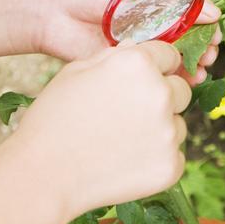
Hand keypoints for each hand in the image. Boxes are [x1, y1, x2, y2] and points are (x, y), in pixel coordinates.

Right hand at [11, 41, 190, 215]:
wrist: (44, 175)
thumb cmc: (53, 118)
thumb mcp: (75, 71)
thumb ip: (113, 56)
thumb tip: (136, 48)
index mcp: (138, 64)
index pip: (169, 55)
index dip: (156, 66)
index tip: (144, 80)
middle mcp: (160, 94)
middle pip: (180, 90)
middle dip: (161, 97)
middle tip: (129, 114)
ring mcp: (169, 133)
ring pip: (177, 124)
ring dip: (159, 130)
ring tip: (120, 141)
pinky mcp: (171, 166)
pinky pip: (174, 156)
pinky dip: (156, 159)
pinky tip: (124, 162)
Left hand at [35, 0, 221, 84]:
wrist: (50, 7)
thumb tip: (216, 12)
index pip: (192, 14)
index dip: (207, 26)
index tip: (215, 35)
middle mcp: (150, 23)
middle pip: (187, 40)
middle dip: (203, 49)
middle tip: (209, 56)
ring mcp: (137, 46)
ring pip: (172, 60)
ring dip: (190, 67)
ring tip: (198, 72)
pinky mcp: (123, 67)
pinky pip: (150, 75)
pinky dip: (167, 80)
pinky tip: (180, 82)